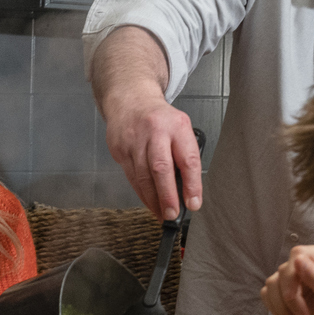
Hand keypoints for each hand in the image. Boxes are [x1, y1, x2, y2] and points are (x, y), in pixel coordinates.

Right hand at [104, 92, 200, 220]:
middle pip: (161, 168)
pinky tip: (149, 202)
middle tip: (173, 214)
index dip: (192, 184)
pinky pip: (132, 176)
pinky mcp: (120, 149)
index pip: (187, 159)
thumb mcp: (180, 128)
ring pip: (143, 176)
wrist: (130, 100)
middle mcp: (154, 131)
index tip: (193, 203)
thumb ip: (184, 155)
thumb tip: (187, 191)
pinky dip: (141, 193)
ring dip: (153, 199)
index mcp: (176, 126)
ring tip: (162, 213)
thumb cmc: (160, 119)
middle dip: (167, 195)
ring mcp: (134, 140)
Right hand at [264, 246, 313, 314]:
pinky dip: (276, 309)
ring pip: (273, 283)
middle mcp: (312, 266)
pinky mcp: (286, 293)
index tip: (294, 296)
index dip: (292, 273)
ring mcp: (298, 280)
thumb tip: (298, 260)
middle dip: (289, 297)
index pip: (300, 253)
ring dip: (282, 307)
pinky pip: (267, 293)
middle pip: (284, 270)